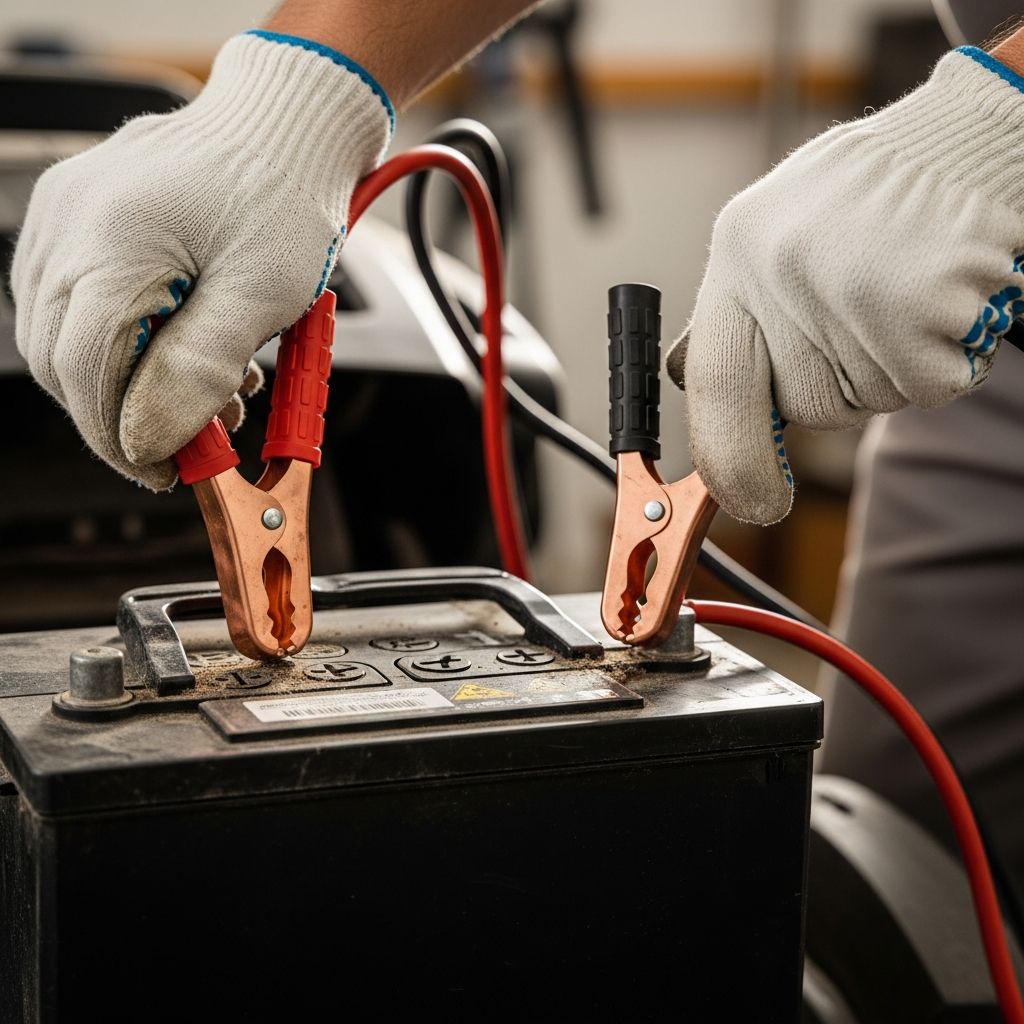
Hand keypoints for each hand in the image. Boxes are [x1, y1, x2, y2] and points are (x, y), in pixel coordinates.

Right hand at [11, 30, 391, 488]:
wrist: (285, 125)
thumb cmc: (285, 196)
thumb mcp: (260, 294)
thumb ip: (198, 370)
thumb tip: (148, 440)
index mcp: (109, 241)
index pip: (85, 372)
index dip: (122, 438)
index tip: (169, 473)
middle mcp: (67, 225)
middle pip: (64, 361)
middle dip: (130, 417)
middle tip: (203, 441)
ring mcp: (65, 217)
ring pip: (67, 339)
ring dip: (132, 385)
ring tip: (220, 396)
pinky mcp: (79, 219)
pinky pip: (79, 304)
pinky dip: (126, 345)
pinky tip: (191, 355)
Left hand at [668, 46, 1023, 523]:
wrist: (968, 138)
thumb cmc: (869, 194)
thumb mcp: (776, 231)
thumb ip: (740, 309)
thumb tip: (694, 384)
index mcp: (739, 250)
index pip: (712, 383)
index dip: (730, 460)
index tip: (751, 503)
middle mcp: (782, 271)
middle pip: (801, 406)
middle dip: (835, 398)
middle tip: (868, 347)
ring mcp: (848, 289)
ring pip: (865, 399)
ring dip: (892, 368)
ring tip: (902, 292)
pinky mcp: (918, 307)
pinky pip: (927, 386)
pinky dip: (945, 360)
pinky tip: (944, 298)